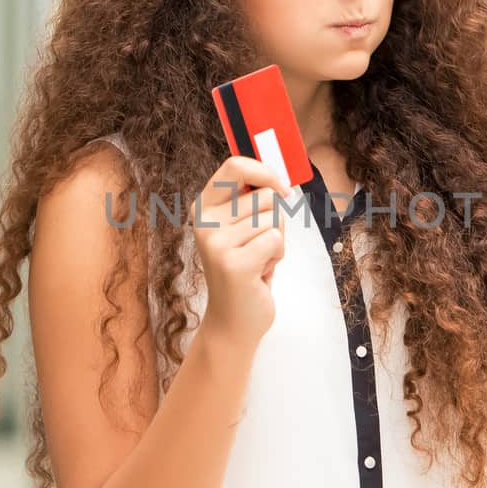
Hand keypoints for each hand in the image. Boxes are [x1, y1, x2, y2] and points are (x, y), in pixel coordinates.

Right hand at [190, 155, 290, 345]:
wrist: (233, 321)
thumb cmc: (246, 270)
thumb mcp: (242, 228)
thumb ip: (252, 200)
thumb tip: (280, 174)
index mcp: (204, 207)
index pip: (235, 166)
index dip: (265, 171)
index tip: (282, 187)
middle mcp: (205, 222)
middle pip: (265, 194)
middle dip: (275, 219)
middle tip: (260, 244)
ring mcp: (216, 243)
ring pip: (274, 218)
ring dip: (277, 240)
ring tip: (259, 259)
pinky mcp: (234, 264)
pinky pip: (275, 239)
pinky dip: (278, 255)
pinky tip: (261, 271)